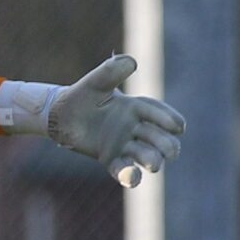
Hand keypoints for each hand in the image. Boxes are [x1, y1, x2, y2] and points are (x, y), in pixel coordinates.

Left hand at [45, 56, 186, 186]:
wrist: (61, 115)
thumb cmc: (82, 96)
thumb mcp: (96, 82)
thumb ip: (111, 72)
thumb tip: (132, 61)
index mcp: (136, 108)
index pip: (158, 114)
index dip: (169, 120)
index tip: (179, 127)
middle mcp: (134, 128)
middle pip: (158, 138)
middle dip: (167, 145)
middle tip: (172, 152)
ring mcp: (124, 145)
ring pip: (145, 154)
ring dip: (153, 160)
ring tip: (155, 165)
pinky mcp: (111, 159)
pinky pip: (123, 168)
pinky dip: (129, 174)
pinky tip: (132, 177)